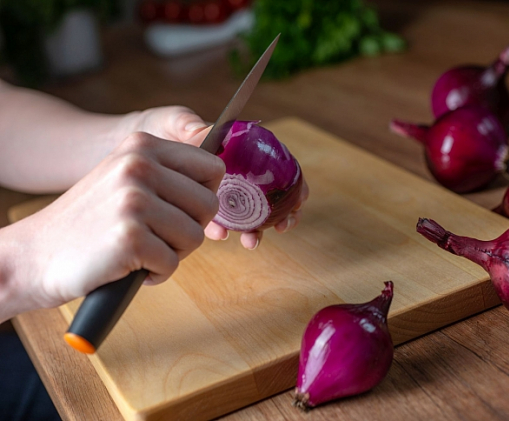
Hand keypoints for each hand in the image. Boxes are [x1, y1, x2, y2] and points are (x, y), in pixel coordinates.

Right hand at [2, 130, 224, 314]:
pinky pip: (173, 263)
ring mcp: (134, 200)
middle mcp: (139, 165)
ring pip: (196, 236)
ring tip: (141, 251)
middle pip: (209, 205)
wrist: (35, 254)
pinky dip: (156, 274)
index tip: (181, 211)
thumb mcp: (126, 178)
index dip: (204, 196)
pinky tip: (129, 266)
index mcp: (142, 145)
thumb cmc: (91, 222)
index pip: (212, 167)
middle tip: (158, 238)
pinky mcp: (129, 237)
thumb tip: (220, 177)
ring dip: (173, 253)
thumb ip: (169, 173)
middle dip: (190, 230)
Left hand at [129, 106, 310, 249]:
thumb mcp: (170, 122)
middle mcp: (228, 173)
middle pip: (267, 195)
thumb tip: (213, 132)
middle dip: (280, 213)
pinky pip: (218, 224)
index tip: (299, 198)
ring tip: (251, 240)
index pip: (275, 165)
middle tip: (282, 227)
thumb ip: (193, 126)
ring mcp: (213, 194)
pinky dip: (225, 231)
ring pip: (246, 214)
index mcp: (234, 149)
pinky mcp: (194, 212)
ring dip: (255, 228)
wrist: (111, 154)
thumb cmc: (146, 130)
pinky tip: (222, 236)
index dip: (293, 182)